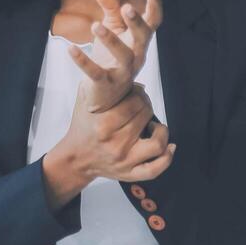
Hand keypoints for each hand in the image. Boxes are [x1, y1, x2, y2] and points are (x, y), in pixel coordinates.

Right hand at [42, 82, 173, 208]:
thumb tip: (128, 71)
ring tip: (154, 125)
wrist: (76, 158)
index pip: (134, 102)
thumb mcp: (84, 100)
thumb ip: (100, 83)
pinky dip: (167, 157)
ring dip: (161, 131)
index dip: (139, 93)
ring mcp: (124, 161)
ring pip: (156, 144)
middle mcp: (115, 144)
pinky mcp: (130, 174)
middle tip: (143, 105)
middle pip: (145, 117)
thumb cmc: (83, 126)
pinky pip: (155, 169)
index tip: (137, 92)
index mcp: (103, 125)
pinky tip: (169, 146)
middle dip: (147, 106)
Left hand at [65, 0, 162, 111]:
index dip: (154, 4)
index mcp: (139, 39)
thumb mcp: (112, 28)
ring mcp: (123, 71)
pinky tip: (71, 49)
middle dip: (136, 22)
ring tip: (96, 25)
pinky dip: (83, 61)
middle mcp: (136, 54)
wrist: (105, 95)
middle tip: (127, 7)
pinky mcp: (105, 83)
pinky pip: (95, 72)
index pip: (152, 21)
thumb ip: (108, 7)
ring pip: (122, 55)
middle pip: (142, 37)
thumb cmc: (112, 56)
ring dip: (110, 40)